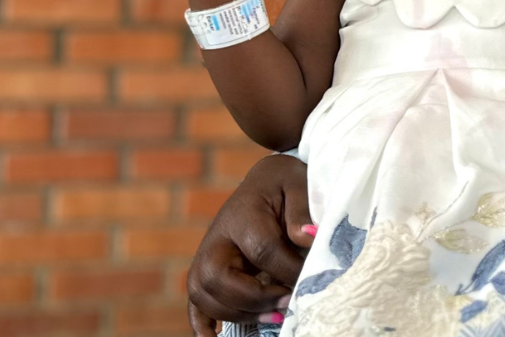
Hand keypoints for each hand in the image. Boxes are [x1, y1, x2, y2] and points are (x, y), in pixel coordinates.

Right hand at [187, 154, 315, 335]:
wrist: (265, 182)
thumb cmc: (285, 185)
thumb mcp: (298, 184)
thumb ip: (302, 209)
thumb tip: (307, 236)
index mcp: (243, 214)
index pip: (263, 250)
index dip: (288, 270)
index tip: (309, 279)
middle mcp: (217, 238)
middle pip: (219, 277)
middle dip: (254, 297)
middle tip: (287, 302)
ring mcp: (206, 257)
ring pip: (204, 294)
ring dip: (238, 312)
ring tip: (274, 316)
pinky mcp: (205, 272)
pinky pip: (195, 304)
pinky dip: (201, 326)